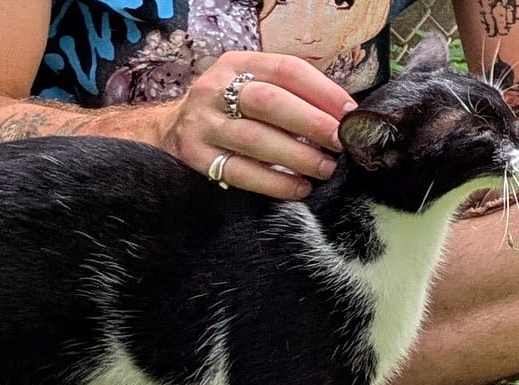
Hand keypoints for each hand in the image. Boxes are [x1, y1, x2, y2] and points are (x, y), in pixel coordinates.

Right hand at [159, 51, 356, 198]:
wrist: (170, 131)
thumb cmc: (227, 111)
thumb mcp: (250, 88)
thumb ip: (288, 95)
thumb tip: (340, 116)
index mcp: (237, 64)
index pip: (287, 70)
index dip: (322, 91)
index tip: (349, 113)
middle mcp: (215, 90)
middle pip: (270, 102)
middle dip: (311, 123)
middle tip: (339, 142)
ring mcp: (202, 125)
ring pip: (255, 140)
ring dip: (296, 156)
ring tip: (323, 168)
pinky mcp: (197, 158)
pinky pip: (240, 172)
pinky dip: (273, 182)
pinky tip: (297, 188)